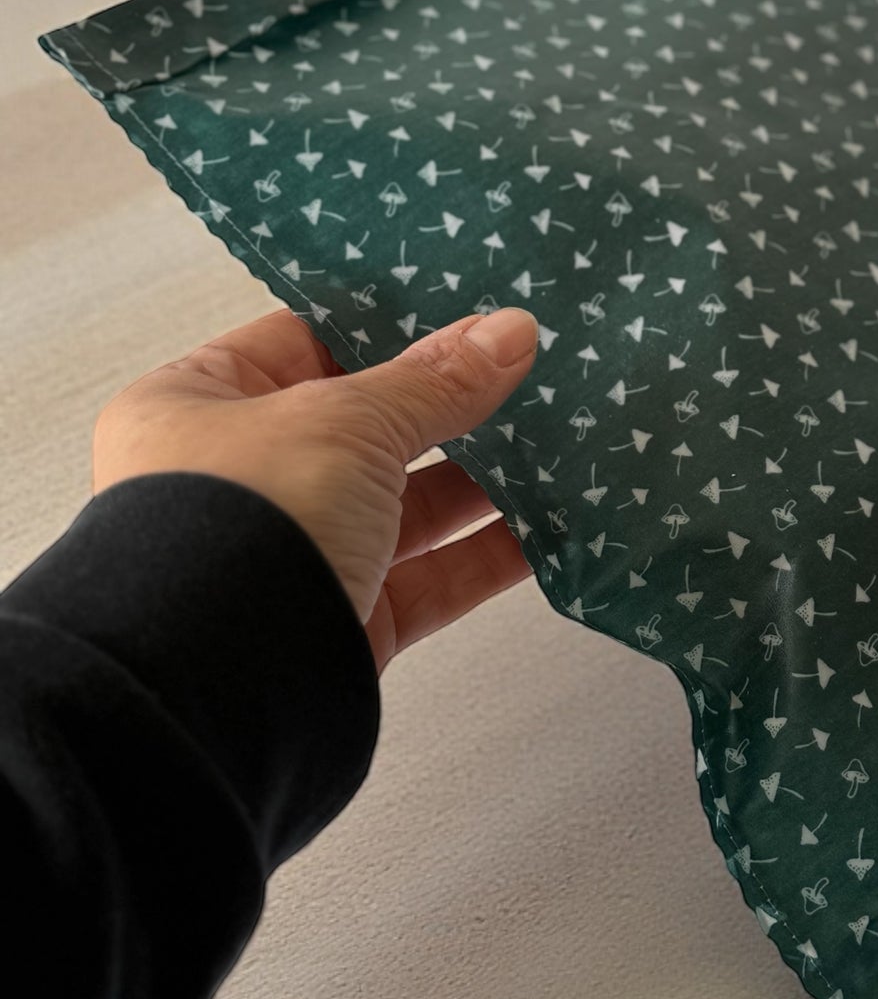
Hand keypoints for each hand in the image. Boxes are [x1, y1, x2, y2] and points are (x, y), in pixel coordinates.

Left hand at [93, 306, 538, 669]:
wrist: (218, 683)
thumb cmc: (241, 526)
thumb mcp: (347, 422)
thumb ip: (436, 381)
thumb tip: (510, 331)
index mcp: (198, 405)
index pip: (302, 343)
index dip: (385, 327)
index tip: (464, 315)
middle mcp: (241, 481)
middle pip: (367, 428)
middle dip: (449, 408)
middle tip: (529, 377)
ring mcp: (296, 555)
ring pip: (407, 507)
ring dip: (483, 483)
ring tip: (557, 447)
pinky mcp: (344, 621)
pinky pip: (429, 578)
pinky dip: (487, 555)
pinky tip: (548, 529)